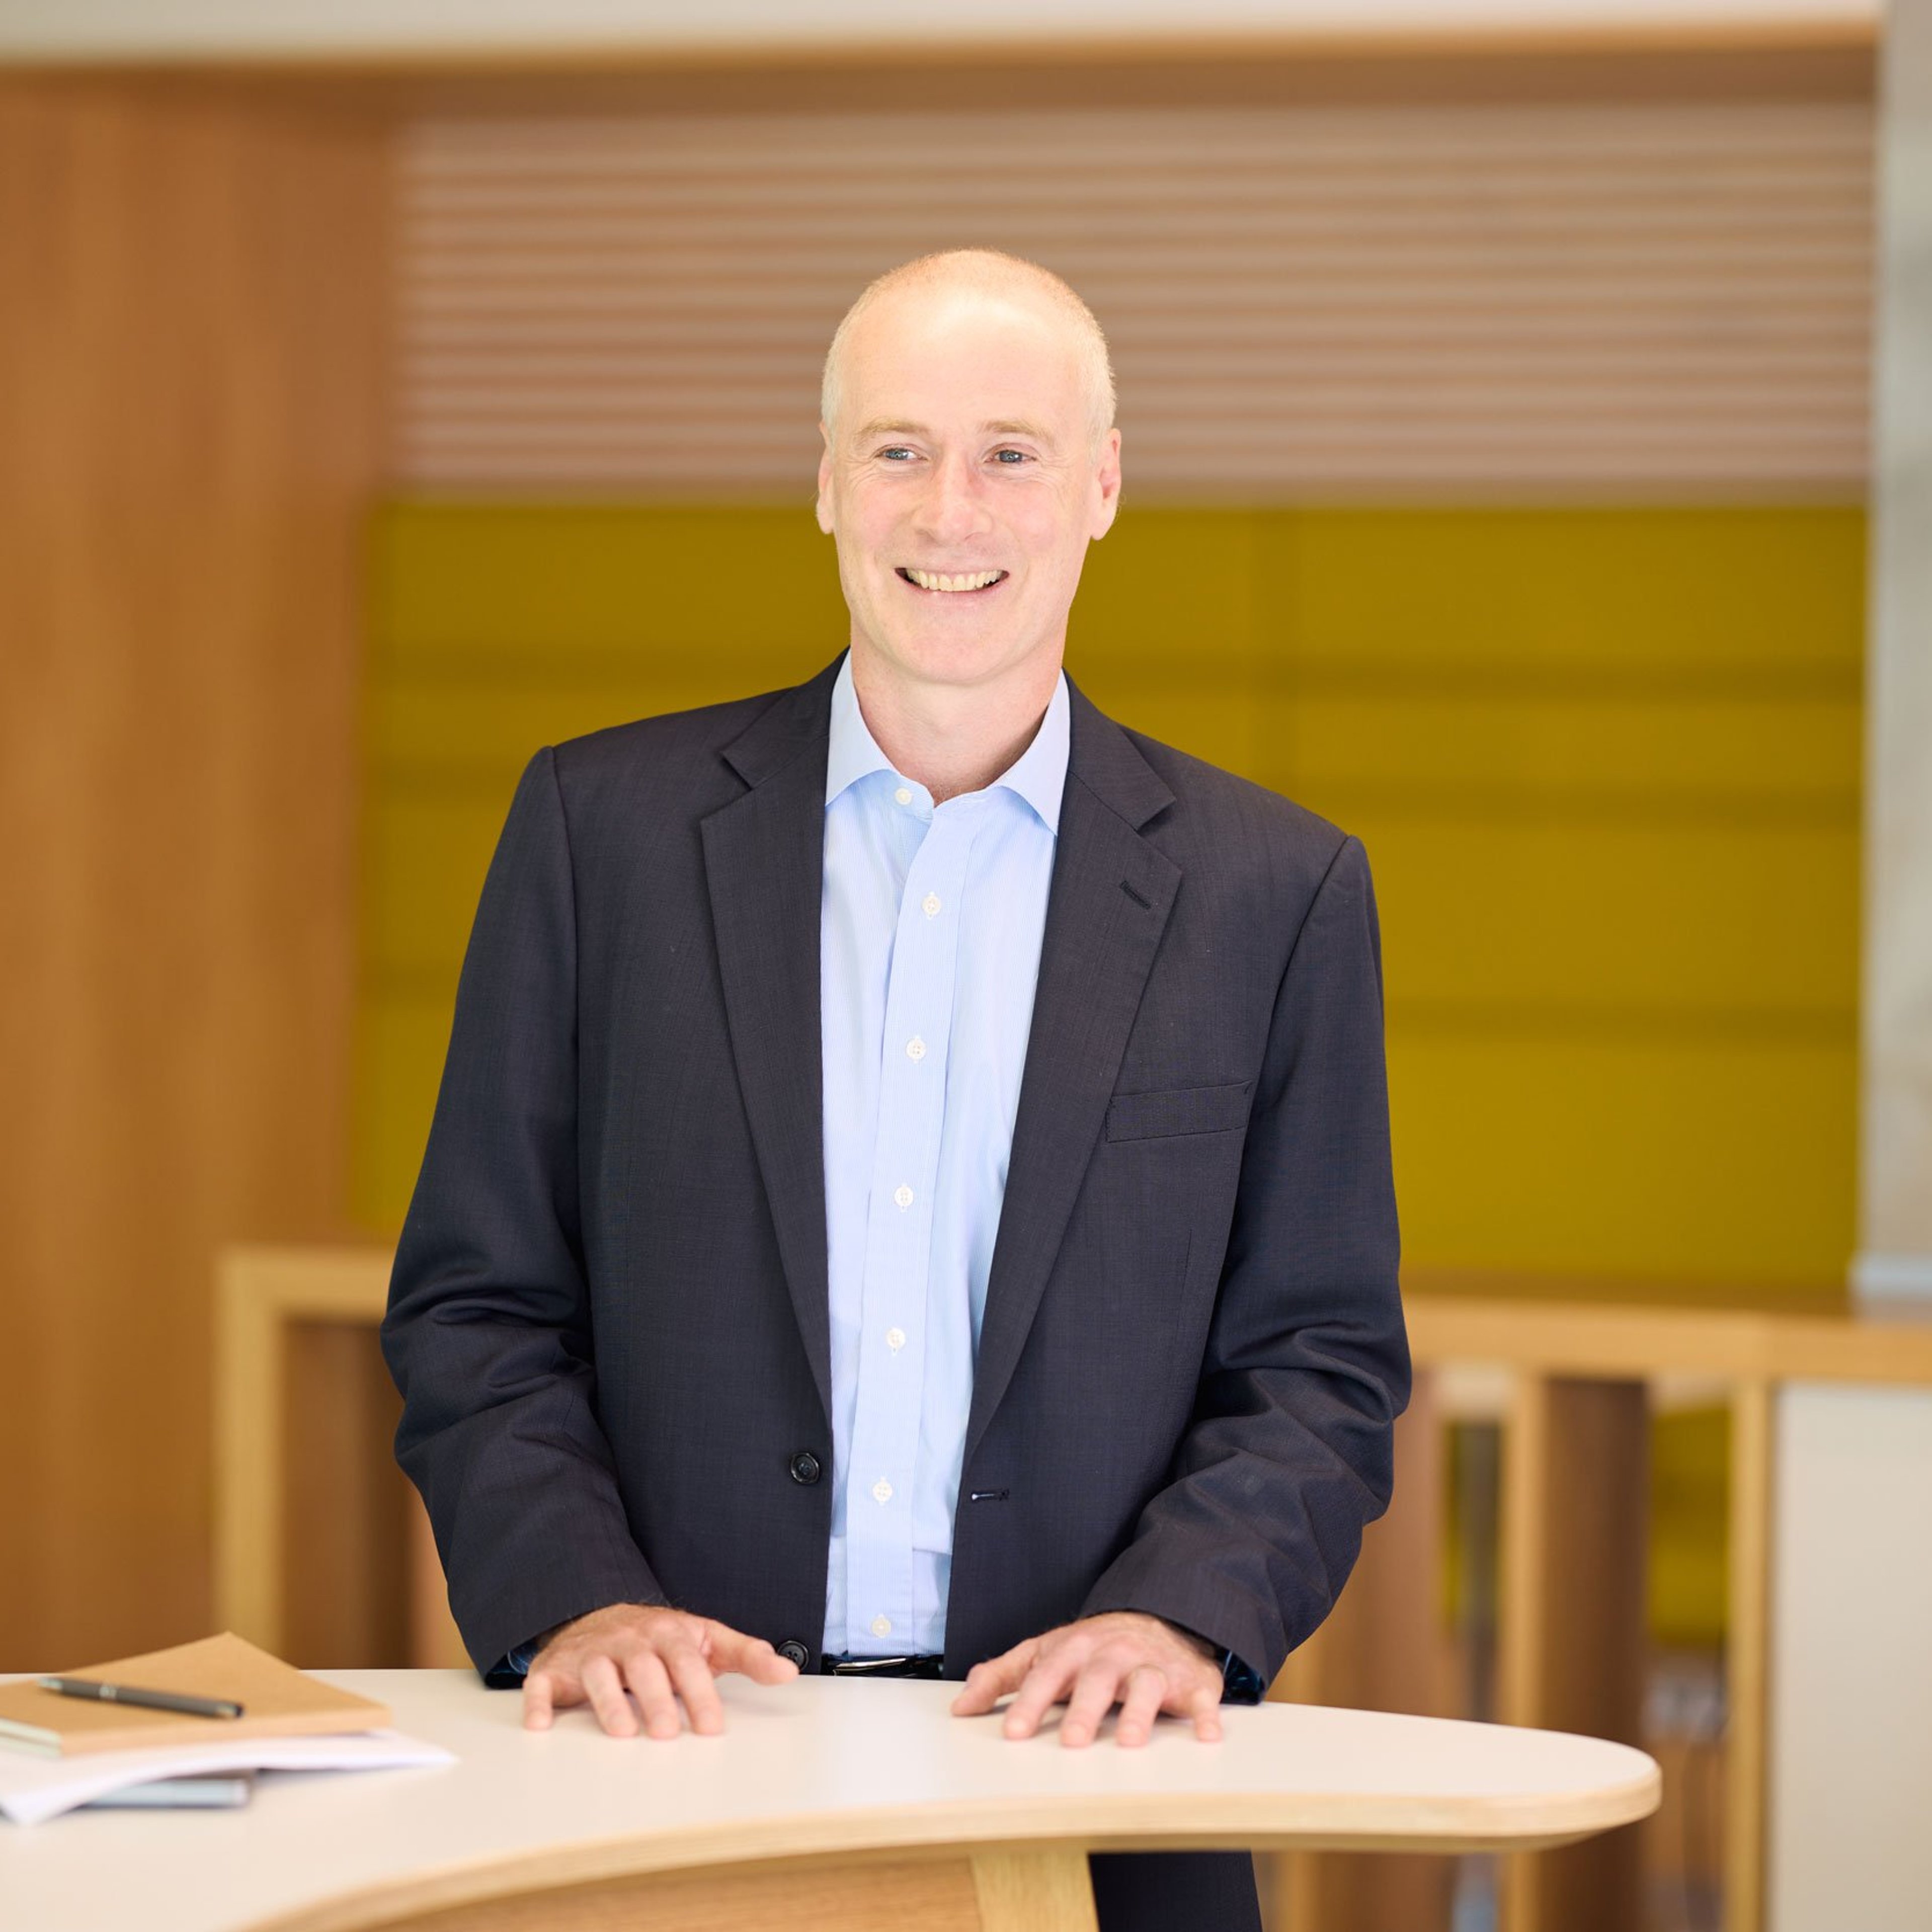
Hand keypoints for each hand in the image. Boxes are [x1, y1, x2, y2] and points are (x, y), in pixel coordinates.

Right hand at [522, 1603, 798, 1737]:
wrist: (597, 1613)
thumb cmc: (660, 1638)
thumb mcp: (706, 1640)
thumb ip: (746, 1656)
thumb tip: (789, 1673)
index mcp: (668, 1634)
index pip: (686, 1660)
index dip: (699, 1692)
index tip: (711, 1727)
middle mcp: (629, 1641)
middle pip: (644, 1667)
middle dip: (655, 1699)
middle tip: (666, 1734)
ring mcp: (590, 1653)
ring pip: (598, 1673)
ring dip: (608, 1702)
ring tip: (622, 1733)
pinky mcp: (554, 1669)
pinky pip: (541, 1683)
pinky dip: (538, 1703)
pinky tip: (541, 1725)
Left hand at [949, 1611, 1223, 1747]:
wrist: (1158, 1616)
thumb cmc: (1093, 1648)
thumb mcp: (1043, 1653)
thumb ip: (1002, 1677)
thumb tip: (960, 1707)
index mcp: (1073, 1650)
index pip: (1047, 1675)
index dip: (1029, 1702)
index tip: (1013, 1732)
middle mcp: (1112, 1655)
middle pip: (1095, 1680)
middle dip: (1084, 1710)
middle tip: (1071, 1741)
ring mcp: (1152, 1666)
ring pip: (1145, 1685)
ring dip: (1138, 1713)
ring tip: (1130, 1743)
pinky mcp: (1190, 1680)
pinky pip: (1200, 1695)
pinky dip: (1205, 1714)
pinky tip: (1206, 1734)